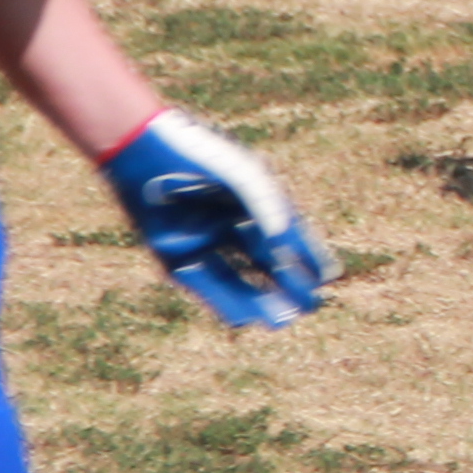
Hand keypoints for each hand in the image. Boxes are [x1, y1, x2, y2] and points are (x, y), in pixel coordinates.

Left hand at [102, 108, 334, 329]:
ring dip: (258, 300)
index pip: (285, 235)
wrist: (145, 150)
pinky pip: (203, 284)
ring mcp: (202, 240)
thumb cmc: (200, 155)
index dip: (307, 256)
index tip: (327, 278)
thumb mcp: (243, 177)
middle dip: (286, 285)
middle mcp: (229, 223)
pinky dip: (223, 302)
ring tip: (282, 323)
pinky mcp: (173, 254)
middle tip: (309, 308)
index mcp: (251, 201)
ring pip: (236, 278)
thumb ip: (268, 205)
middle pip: (263, 261)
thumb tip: (285, 239)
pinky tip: (244, 320)